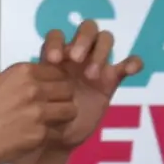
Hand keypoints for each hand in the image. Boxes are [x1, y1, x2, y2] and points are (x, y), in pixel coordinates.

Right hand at [0, 62, 77, 163]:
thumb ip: (22, 84)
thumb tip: (41, 87)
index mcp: (22, 72)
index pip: (58, 72)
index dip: (55, 84)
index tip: (48, 94)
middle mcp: (34, 88)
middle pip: (68, 90)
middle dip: (62, 100)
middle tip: (50, 112)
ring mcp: (39, 112)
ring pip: (70, 111)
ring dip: (61, 119)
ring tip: (46, 125)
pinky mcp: (39, 135)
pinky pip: (60, 133)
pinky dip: (51, 137)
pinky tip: (35, 139)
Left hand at [40, 19, 144, 150]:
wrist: (59, 135)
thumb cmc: (44, 114)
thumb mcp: (35, 99)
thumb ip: (34, 88)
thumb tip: (30, 83)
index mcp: (56, 56)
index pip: (57, 35)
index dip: (57, 42)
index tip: (54, 60)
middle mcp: (77, 55)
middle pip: (87, 28)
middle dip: (83, 39)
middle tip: (76, 60)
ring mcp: (96, 65)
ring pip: (105, 39)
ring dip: (100, 52)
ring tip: (91, 75)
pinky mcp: (112, 79)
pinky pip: (128, 63)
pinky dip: (133, 62)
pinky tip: (130, 69)